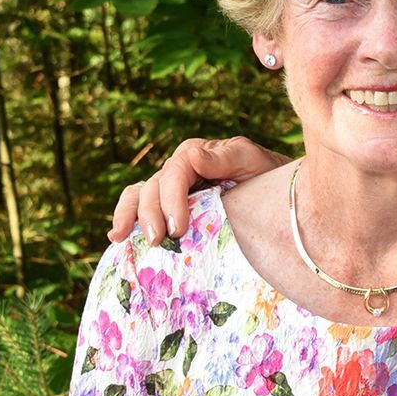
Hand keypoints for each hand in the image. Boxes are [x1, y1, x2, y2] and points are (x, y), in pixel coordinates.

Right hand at [109, 136, 287, 244]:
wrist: (278, 196)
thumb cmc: (267, 175)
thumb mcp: (253, 162)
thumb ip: (226, 158)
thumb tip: (193, 157)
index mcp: (195, 154)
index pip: (174, 173)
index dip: (171, 200)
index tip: (178, 228)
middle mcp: (178, 170)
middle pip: (152, 187)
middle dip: (150, 214)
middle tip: (158, 241)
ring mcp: (171, 189)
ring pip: (139, 196)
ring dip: (129, 216)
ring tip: (121, 237)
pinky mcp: (169, 207)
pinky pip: (140, 208)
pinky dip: (127, 219)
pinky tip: (118, 237)